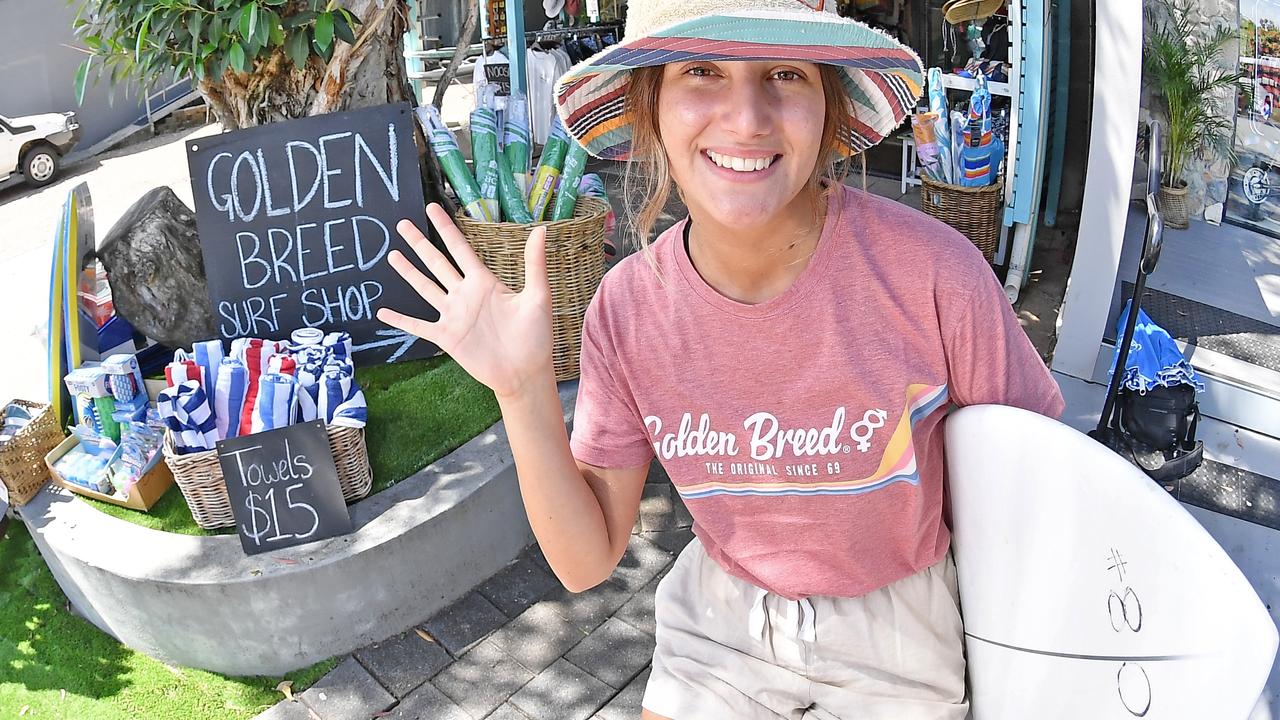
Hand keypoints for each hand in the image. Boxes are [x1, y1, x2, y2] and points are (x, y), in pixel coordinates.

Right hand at [378, 203, 552, 400]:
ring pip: (425, 288)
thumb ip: (535, 264)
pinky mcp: (447, 337)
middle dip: (420, 244)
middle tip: (402, 224)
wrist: (525, 372)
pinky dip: (401, 319)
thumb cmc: (536, 336)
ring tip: (392, 255)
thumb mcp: (538, 296)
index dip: (446, 228)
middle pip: (437, 263)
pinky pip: (419, 326)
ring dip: (408, 273)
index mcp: (484, 282)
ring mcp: (454, 316)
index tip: (432, 208)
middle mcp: (465, 295)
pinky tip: (383, 312)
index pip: (460, 249)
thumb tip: (542, 229)